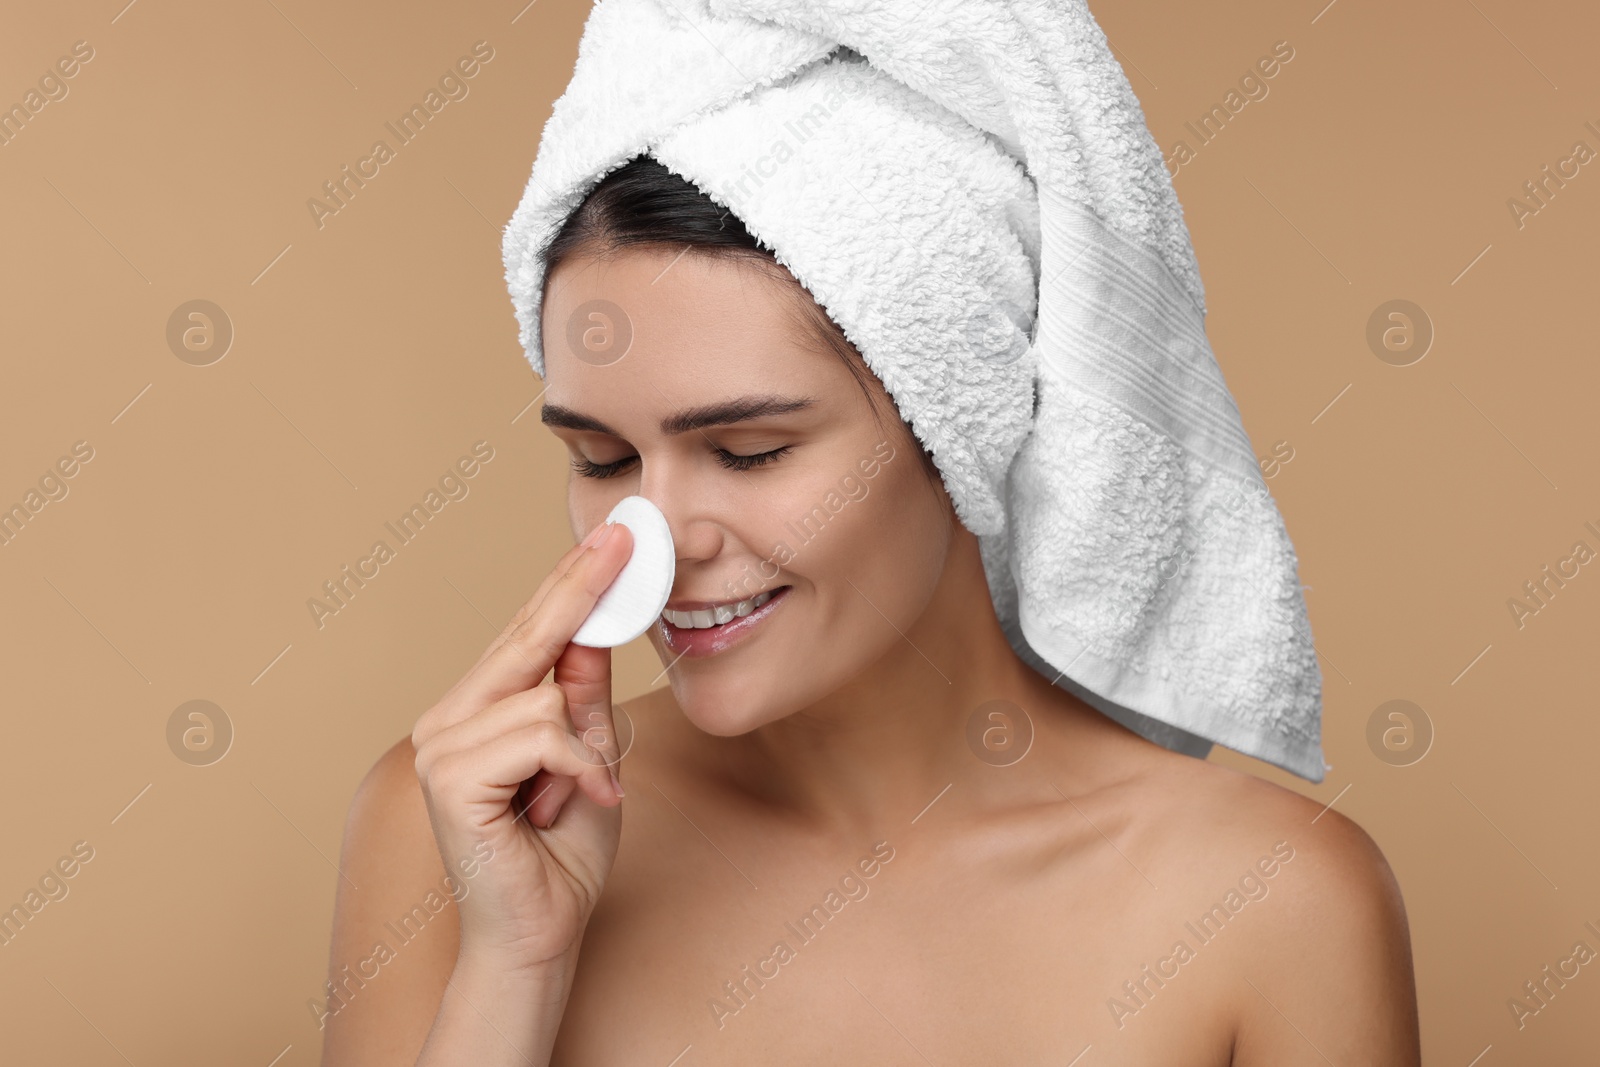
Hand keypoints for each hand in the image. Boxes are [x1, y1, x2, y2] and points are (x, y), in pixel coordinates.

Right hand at [411, 519, 633, 974]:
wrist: (541, 933)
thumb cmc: (562, 854)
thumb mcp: (592, 759)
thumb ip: (585, 700)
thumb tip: (596, 631)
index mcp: (479, 710)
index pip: (529, 632)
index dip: (572, 582)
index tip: (612, 537)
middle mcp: (450, 718)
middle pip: (526, 636)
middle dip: (580, 587)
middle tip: (624, 537)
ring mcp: (442, 745)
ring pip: (543, 694)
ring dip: (584, 747)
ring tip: (580, 793)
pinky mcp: (449, 777)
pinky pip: (541, 735)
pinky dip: (576, 768)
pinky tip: (578, 803)